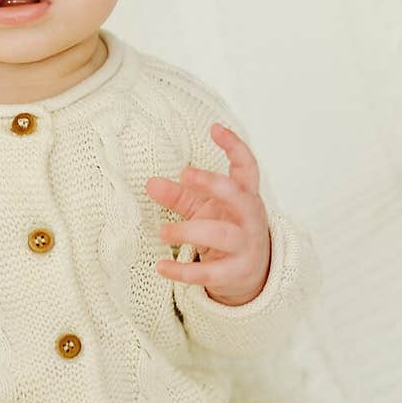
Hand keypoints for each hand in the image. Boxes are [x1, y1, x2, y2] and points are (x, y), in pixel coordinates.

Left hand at [145, 122, 271, 306]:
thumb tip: (150, 183)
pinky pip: (210, 273)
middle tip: (184, 174)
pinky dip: (183, 272)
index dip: (234, 146)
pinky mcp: (236, 272)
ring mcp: (246, 245)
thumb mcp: (204, 209)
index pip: (247, 167)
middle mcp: (250, 218)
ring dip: (189, 231)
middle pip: (237, 195)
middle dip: (212, 183)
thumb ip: (180, 195)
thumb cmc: (225, 231)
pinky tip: (162, 267)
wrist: (251, 274)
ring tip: (162, 231)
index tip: (215, 128)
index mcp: (245, 196)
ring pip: (222, 234)